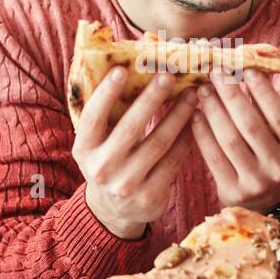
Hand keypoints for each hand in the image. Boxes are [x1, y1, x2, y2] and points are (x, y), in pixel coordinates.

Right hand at [73, 68, 198, 238]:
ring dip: (178, 115)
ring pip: (159, 142)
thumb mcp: (97, 142)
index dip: (106, 93)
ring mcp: (127, 184)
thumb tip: (127, 68)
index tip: (122, 69)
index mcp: (84, 149)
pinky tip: (196, 121)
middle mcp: (102, 168)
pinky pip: (174, 160)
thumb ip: (107, 114)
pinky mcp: (151, 196)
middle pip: (131, 127)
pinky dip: (187, 138)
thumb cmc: (108, 160)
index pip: (93, 117)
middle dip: (152, 98)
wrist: (112, 210)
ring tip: (192, 94)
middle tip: (169, 75)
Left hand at [192, 68, 279, 210]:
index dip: (262, 91)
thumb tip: (249, 67)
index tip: (245, 70)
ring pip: (229, 139)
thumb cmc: (278, 154)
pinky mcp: (234, 192)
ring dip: (212, 110)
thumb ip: (272, 107)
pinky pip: (213, 157)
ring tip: (202, 90)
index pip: (279, 115)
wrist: (274, 200)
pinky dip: (202, 133)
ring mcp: (257, 183)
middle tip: (216, 73)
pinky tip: (195, 115)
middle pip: (250, 125)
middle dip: (230, 95)